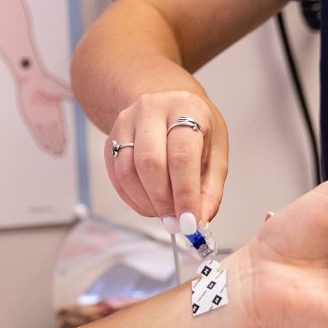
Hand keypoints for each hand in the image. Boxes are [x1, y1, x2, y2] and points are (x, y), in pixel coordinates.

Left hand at [16, 72, 69, 154]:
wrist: (31, 80)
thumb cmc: (45, 82)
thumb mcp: (60, 90)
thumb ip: (70, 96)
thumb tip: (84, 96)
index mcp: (56, 112)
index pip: (61, 127)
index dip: (64, 136)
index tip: (67, 144)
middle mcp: (48, 118)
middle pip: (54, 134)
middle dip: (58, 144)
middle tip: (61, 153)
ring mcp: (39, 119)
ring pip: (46, 136)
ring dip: (50, 145)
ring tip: (55, 154)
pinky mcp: (31, 119)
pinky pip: (36, 133)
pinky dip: (40, 140)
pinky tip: (44, 148)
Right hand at [104, 89, 228, 225]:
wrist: (169, 106)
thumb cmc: (196, 129)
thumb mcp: (216, 152)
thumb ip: (210, 189)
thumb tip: (200, 220)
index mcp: (186, 107)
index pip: (182, 154)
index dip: (185, 192)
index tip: (190, 221)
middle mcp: (152, 108)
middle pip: (150, 162)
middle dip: (163, 200)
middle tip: (175, 222)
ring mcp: (127, 120)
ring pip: (128, 170)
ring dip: (146, 202)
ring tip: (164, 213)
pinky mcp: (111, 136)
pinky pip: (116, 174)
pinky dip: (131, 198)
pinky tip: (148, 204)